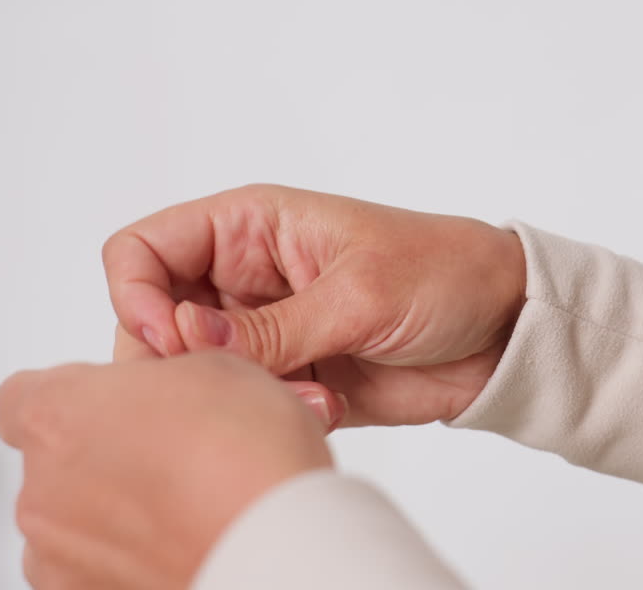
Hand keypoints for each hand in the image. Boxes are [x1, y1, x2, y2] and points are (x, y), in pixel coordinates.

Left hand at [0, 353, 341, 588]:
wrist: (277, 548)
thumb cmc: (249, 462)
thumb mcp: (219, 366)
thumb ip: (166, 372)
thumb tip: (168, 381)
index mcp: (56, 416)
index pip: (20, 397)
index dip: (77, 397)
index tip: (119, 404)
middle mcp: (41, 490)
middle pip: (53, 463)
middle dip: (105, 456)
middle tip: (178, 452)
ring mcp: (58, 558)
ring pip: (73, 523)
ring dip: (116, 512)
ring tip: (190, 504)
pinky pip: (98, 570)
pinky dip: (131, 559)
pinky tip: (187, 540)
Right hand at [102, 184, 525, 425]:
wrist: (506, 329)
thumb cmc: (443, 273)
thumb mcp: (358, 292)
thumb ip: (271, 326)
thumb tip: (183, 341)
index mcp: (250, 227)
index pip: (142, 250)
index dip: (136, 295)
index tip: (174, 337)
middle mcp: (245, 279)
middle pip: (153, 323)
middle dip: (184, 362)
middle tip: (237, 384)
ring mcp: (267, 333)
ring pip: (200, 375)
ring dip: (240, 395)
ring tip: (311, 397)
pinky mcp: (293, 378)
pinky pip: (249, 406)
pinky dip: (276, 416)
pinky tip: (330, 408)